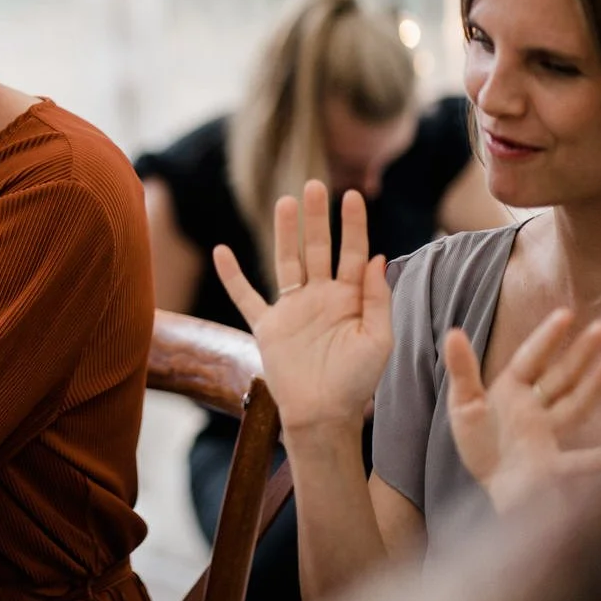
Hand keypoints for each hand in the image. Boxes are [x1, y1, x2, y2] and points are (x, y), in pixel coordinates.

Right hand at [213, 181, 393, 432]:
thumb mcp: (379, 340)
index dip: (353, 225)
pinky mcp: (267, 325)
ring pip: (285, 261)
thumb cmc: (356, 382)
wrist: (323, 415)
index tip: (353, 195)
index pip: (352, 253)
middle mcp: (319, 297)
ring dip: (284, 232)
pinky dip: (232, 275)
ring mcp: (291, 309)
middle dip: (317, 218)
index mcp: (350, 299)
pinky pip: (246, 296)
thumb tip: (376, 256)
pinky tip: (222, 250)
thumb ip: (376, 299)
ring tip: (284, 201)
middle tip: (314, 185)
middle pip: (317, 248)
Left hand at [445, 309, 600, 512]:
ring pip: (575, 406)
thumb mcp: (463, 404)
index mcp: (513, 390)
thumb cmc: (480, 443)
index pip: (532, 358)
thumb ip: (461, 370)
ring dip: (595, 385)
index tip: (566, 313)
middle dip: (582, 352)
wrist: (489, 484)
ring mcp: (548, 435)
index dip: (547, 337)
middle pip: (562, 376)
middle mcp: (536, 408)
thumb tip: (453, 332)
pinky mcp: (552, 466)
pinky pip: (581, 461)